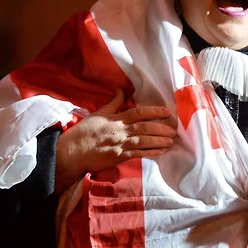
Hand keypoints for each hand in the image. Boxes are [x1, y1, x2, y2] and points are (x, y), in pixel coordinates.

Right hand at [55, 90, 175, 191]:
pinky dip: (149, 153)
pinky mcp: (118, 157)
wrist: (72, 151)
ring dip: (159, 141)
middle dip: (161, 129)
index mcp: (116, 119)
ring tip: (171, 141)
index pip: (139, 112)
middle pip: (145, 127)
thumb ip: (113, 103)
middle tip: (174, 130)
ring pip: (144, 141)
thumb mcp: (98, 114)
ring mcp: (120, 144)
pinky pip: (137, 154)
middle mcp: (120, 130)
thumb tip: (122, 91)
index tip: (167, 111)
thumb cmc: (84, 132)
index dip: (154, 111)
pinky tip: (160, 153)